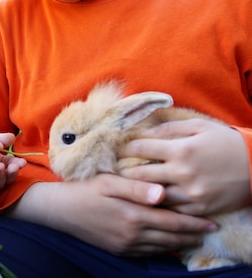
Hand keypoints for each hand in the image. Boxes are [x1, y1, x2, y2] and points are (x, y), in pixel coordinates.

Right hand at [10, 174, 216, 255]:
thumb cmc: (84, 189)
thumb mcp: (109, 182)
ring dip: (180, 244)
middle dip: (192, 235)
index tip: (210, 221)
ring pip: (160, 247)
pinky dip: (161, 249)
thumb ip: (137, 187)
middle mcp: (132, 234)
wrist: (59, 210)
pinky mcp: (117, 249)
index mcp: (133, 215)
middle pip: (170, 237)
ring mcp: (124, 244)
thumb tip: (162, 193)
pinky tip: (167, 244)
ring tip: (193, 238)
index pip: (172, 222)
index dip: (193, 223)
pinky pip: (146, 253)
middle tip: (208, 231)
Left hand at [118, 118, 250, 215]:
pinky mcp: (199, 208)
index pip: (139, 148)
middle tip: (112, 170)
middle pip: (139, 175)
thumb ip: (169, 128)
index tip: (115, 148)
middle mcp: (182, 173)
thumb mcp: (199, 127)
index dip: (124, 147)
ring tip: (124, 187)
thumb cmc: (226, 142)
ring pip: (151, 195)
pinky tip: (147, 200)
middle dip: (122, 171)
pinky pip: (170, 210)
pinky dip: (157, 205)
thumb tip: (144, 129)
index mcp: (181, 150)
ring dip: (137, 191)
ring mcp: (190, 193)